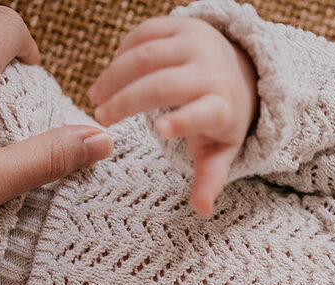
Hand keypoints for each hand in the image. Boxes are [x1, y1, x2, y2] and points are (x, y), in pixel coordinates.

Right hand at [88, 16, 258, 215]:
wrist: (238, 70)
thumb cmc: (221, 119)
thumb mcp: (220, 151)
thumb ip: (209, 179)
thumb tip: (202, 210)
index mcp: (223, 107)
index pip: (205, 113)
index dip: (184, 121)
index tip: (160, 130)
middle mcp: (212, 71)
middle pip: (164, 84)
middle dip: (129, 100)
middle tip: (102, 116)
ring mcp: (196, 43)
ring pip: (147, 55)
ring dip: (115, 76)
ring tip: (96, 96)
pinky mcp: (180, 24)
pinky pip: (143, 34)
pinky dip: (122, 53)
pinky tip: (112, 75)